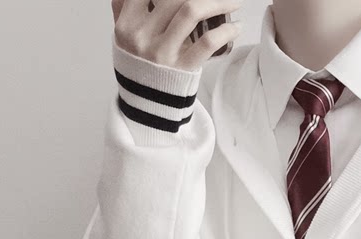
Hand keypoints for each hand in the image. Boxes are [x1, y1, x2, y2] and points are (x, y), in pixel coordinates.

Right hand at [112, 0, 243, 71]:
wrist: (146, 105)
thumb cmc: (139, 66)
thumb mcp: (124, 38)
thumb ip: (124, 9)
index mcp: (127, 23)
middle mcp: (143, 35)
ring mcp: (163, 52)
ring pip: (191, 11)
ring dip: (218, 2)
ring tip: (235, 3)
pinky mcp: (183, 68)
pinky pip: (207, 42)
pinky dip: (225, 31)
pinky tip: (236, 27)